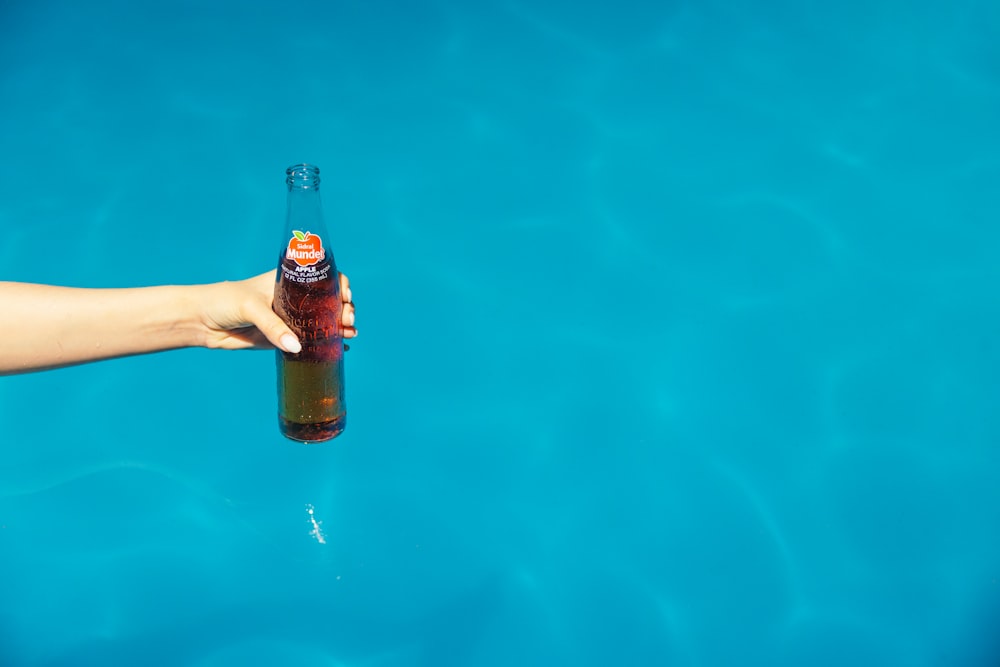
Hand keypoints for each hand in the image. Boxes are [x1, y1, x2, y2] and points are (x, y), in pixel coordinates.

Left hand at [199, 270, 355, 352]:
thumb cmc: (224, 302)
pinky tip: (342, 348)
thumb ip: (273, 327)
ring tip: (349, 333)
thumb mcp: (251, 308)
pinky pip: (311, 341)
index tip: (345, 297)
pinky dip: (328, 344)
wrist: (201, 322)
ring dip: (340, 326)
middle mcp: (293, 298)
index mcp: (288, 281)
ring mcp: (290, 319)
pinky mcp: (283, 338)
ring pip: (323, 321)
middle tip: (347, 319)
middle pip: (328, 301)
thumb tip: (296, 347)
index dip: (339, 285)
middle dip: (344, 308)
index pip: (322, 277)